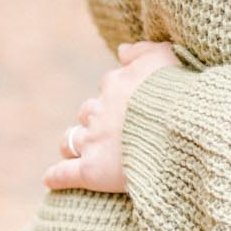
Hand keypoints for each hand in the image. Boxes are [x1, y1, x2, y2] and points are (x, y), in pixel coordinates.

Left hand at [42, 38, 179, 194]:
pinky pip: (65, 173)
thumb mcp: (165, 58)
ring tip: (75, 152)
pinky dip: (57, 176)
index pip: (109, 86)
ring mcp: (93, 140)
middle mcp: (100, 110)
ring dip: (73, 143)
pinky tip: (50, 180)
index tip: (130, 106)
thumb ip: (142, 50)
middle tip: (110, 133)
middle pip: (88, 113)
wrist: (180, 129)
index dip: (118, 96)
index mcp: (117, 83)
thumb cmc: (179, 94)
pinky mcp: (92, 170)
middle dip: (94, 120)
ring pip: (71, 140)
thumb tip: (121, 49)